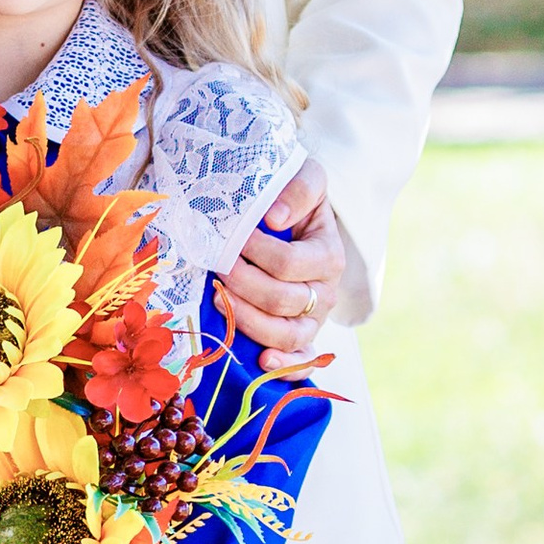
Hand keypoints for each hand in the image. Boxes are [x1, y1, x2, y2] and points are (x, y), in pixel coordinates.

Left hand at [215, 157, 343, 361]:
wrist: (297, 220)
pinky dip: (284, 365)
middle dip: (241, 284)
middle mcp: (324, 293)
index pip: (287, 263)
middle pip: (281, 300)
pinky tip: (261, 360)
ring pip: (284, 333)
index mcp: (328, 256)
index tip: (229, 238)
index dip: (254, 253)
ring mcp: (313, 320)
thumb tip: (274, 218)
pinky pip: (300, 360)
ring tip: (218, 298)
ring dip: (246, 319)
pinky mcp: (301, 338)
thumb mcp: (305, 178)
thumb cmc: (296, 201)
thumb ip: (298, 190)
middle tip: (215, 266)